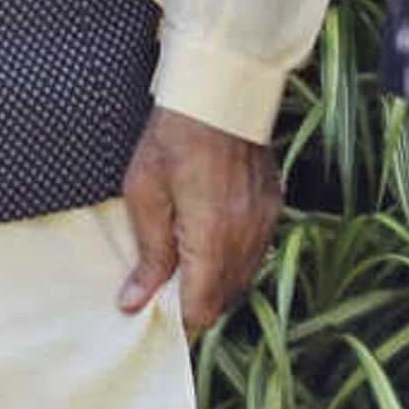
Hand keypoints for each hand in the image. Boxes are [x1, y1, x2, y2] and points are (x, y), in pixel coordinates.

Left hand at [115, 106, 281, 332]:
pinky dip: (234, 255)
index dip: (177, 315)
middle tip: (165, 277)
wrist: (217, 93)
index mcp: (212, 239)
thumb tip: (134, 303)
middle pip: (225, 300)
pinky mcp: (274, 208)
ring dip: (216, 278)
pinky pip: (256, 251)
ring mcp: (266, 223)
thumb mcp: (144, 195)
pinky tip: (211, 234)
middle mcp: (246, 238)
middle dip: (195, 298)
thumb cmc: (172, 139)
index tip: (156, 306)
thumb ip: (147, 255)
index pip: (202, 309)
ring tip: (185, 252)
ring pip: (243, 278)